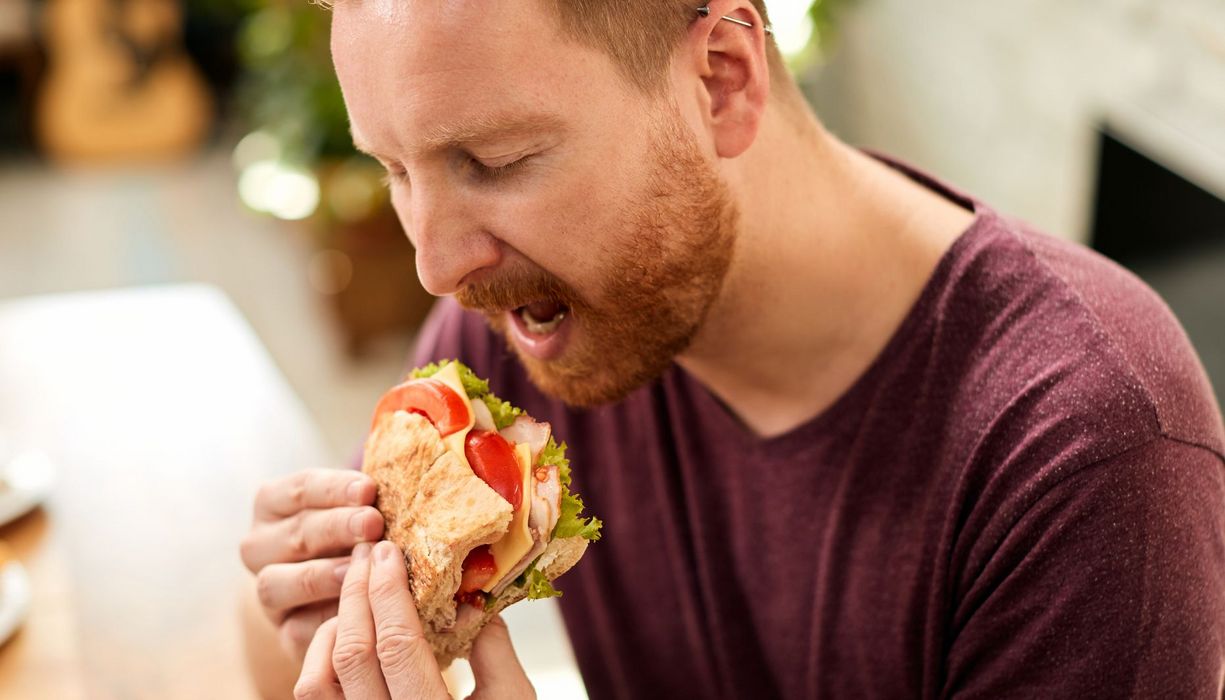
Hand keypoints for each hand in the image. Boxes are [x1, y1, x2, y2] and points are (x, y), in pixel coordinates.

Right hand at [241, 469, 384, 660]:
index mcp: (273, 505)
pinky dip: (324, 619)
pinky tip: (355, 612)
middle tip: (373, 524)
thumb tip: (384, 492)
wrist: (345, 590)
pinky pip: (295, 627)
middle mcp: (259, 547)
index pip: (299, 489)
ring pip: (276, 583)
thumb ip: (363, 501)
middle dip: (336, 527)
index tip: (369, 489)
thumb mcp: (355, 509)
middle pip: (295, 534)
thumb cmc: (356, 533)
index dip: (333, 488)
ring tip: (357, 569)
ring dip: (320, 574)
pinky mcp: (284, 630)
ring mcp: (268, 591)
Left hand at [295, 540, 535, 698]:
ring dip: (333, 628)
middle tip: (368, 553)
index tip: (389, 552)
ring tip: (356, 596)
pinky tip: (347, 638)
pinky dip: (323, 661)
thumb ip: (495, 651)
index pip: (396, 646)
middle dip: (357, 593)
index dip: (388, 592)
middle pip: (351, 654)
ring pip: (317, 681)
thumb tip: (474, 598)